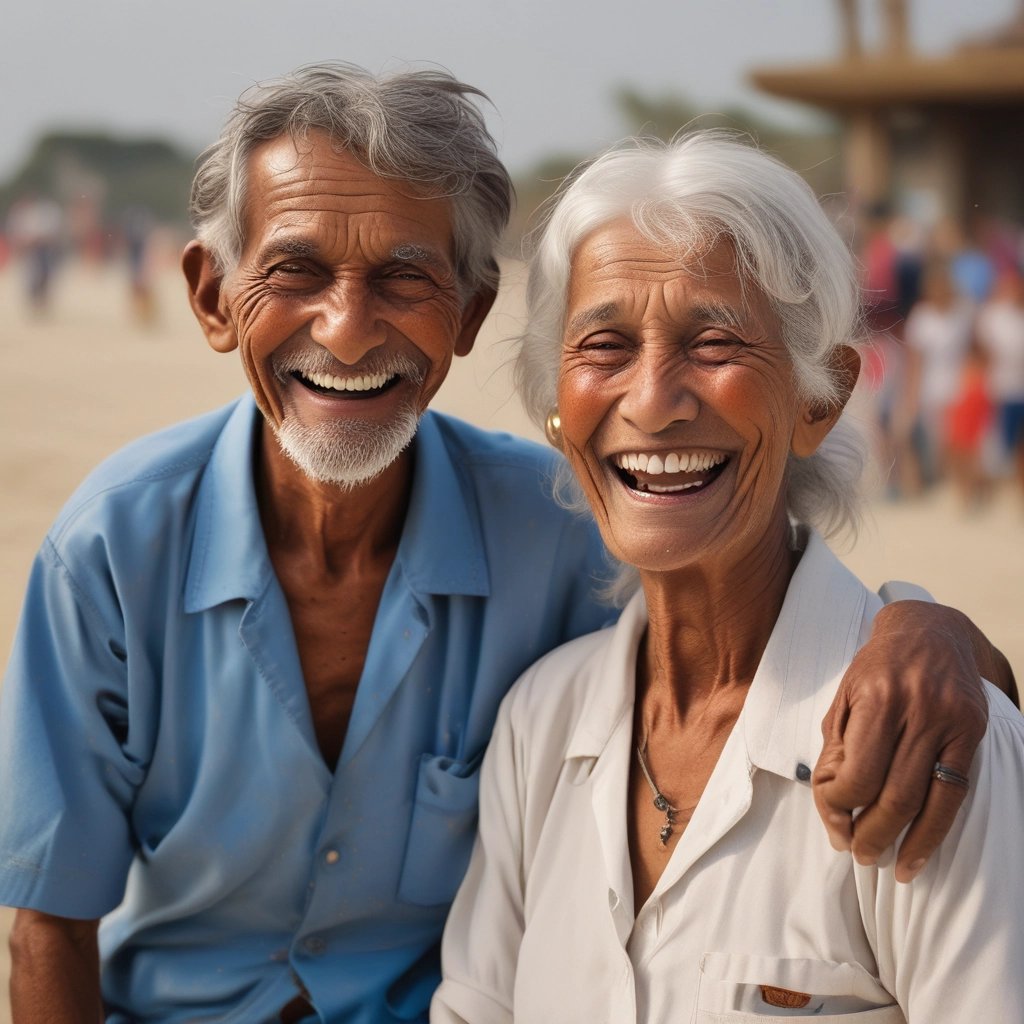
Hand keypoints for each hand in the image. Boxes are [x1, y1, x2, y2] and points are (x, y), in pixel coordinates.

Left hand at [812, 601, 989, 882]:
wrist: (929, 631)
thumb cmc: (876, 667)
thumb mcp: (845, 697)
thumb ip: (836, 748)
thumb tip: (832, 804)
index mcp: (879, 698)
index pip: (859, 773)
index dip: (840, 805)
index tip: (833, 820)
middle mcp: (919, 710)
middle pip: (894, 794)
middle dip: (872, 834)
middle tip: (858, 855)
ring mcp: (951, 722)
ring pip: (928, 800)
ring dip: (905, 842)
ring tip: (888, 866)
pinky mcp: (973, 732)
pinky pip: (956, 793)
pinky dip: (936, 831)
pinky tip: (919, 853)